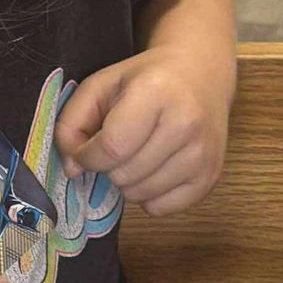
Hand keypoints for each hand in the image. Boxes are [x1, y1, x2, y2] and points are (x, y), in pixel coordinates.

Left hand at [56, 46, 231, 215]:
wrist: (201, 74)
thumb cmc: (146, 79)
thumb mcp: (101, 85)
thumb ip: (72, 123)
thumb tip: (72, 168)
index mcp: (156, 92)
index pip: (110, 148)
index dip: (87, 156)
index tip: (86, 149)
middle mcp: (185, 123)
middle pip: (123, 174)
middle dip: (109, 166)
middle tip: (120, 144)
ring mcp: (202, 153)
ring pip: (139, 194)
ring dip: (128, 181)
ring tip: (138, 154)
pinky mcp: (210, 176)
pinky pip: (161, 208)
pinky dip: (149, 195)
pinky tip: (155, 168)